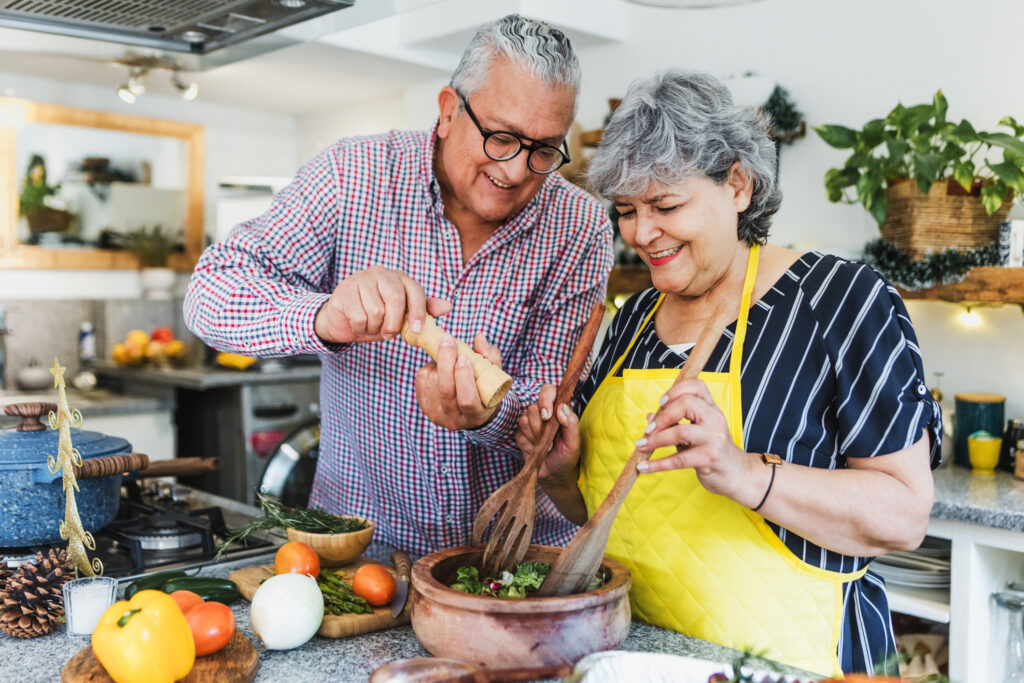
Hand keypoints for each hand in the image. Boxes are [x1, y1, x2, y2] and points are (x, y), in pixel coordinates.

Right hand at [314, 266, 451, 343]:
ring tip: (371, 327)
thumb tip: (447, 306)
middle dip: (394, 323)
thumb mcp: (402, 317)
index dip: (418, 312)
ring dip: (374, 328)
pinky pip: (359, 316)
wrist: (343, 320)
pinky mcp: (345, 289)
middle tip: (389, 334)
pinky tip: (358, 325)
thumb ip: (423, 311)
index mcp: (399, 278)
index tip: (417, 330)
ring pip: (376, 311)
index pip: (415, 291)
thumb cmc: (377, 318)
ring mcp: (361, 279)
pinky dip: (360, 328)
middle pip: (396, 299)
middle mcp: (381, 273)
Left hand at [415, 332, 501, 429]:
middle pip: (446, 390)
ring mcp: (436, 414)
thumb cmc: (486, 388)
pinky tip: (440, 366)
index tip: (464, 357)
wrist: (470, 408)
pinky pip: (422, 379)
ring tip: (450, 356)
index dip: (464, 378)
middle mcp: (454, 419)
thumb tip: (479, 338)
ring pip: (433, 382)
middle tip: (448, 340)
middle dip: (446, 362)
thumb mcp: (494, 375)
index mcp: (476, 415)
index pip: (467, 400)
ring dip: (440, 362)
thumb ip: (490, 356)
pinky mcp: (424, 405)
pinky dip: (430, 366)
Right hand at [516, 383, 580, 482]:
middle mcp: (544, 413)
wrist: (555, 475)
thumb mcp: (574, 442)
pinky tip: (535, 448)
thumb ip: (572, 423)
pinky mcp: (521, 434)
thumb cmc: (567, 457)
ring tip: (544, 444)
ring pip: (524, 418)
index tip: (547, 416)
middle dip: (540, 425)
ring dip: (535, 435)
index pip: (549, 391)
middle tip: (548, 438)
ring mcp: (531, 423)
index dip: (545, 399)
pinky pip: (519, 432)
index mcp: (558, 410)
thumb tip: (562, 408)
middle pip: (533, 406)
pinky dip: (528, 443)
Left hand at [635, 379, 760, 503]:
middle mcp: (715, 419)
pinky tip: (644, 467)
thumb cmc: (711, 450)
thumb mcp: (695, 432)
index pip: (697, 386)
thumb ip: (674, 422)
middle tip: (648, 430)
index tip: (661, 402)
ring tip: (641, 445)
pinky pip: (679, 460)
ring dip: (656, 440)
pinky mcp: (710, 458)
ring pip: (681, 431)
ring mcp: (714, 438)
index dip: (676, 390)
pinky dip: (658, 464)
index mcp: (712, 408)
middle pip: (687, 404)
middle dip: (662, 416)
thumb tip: (650, 417)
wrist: (736, 474)